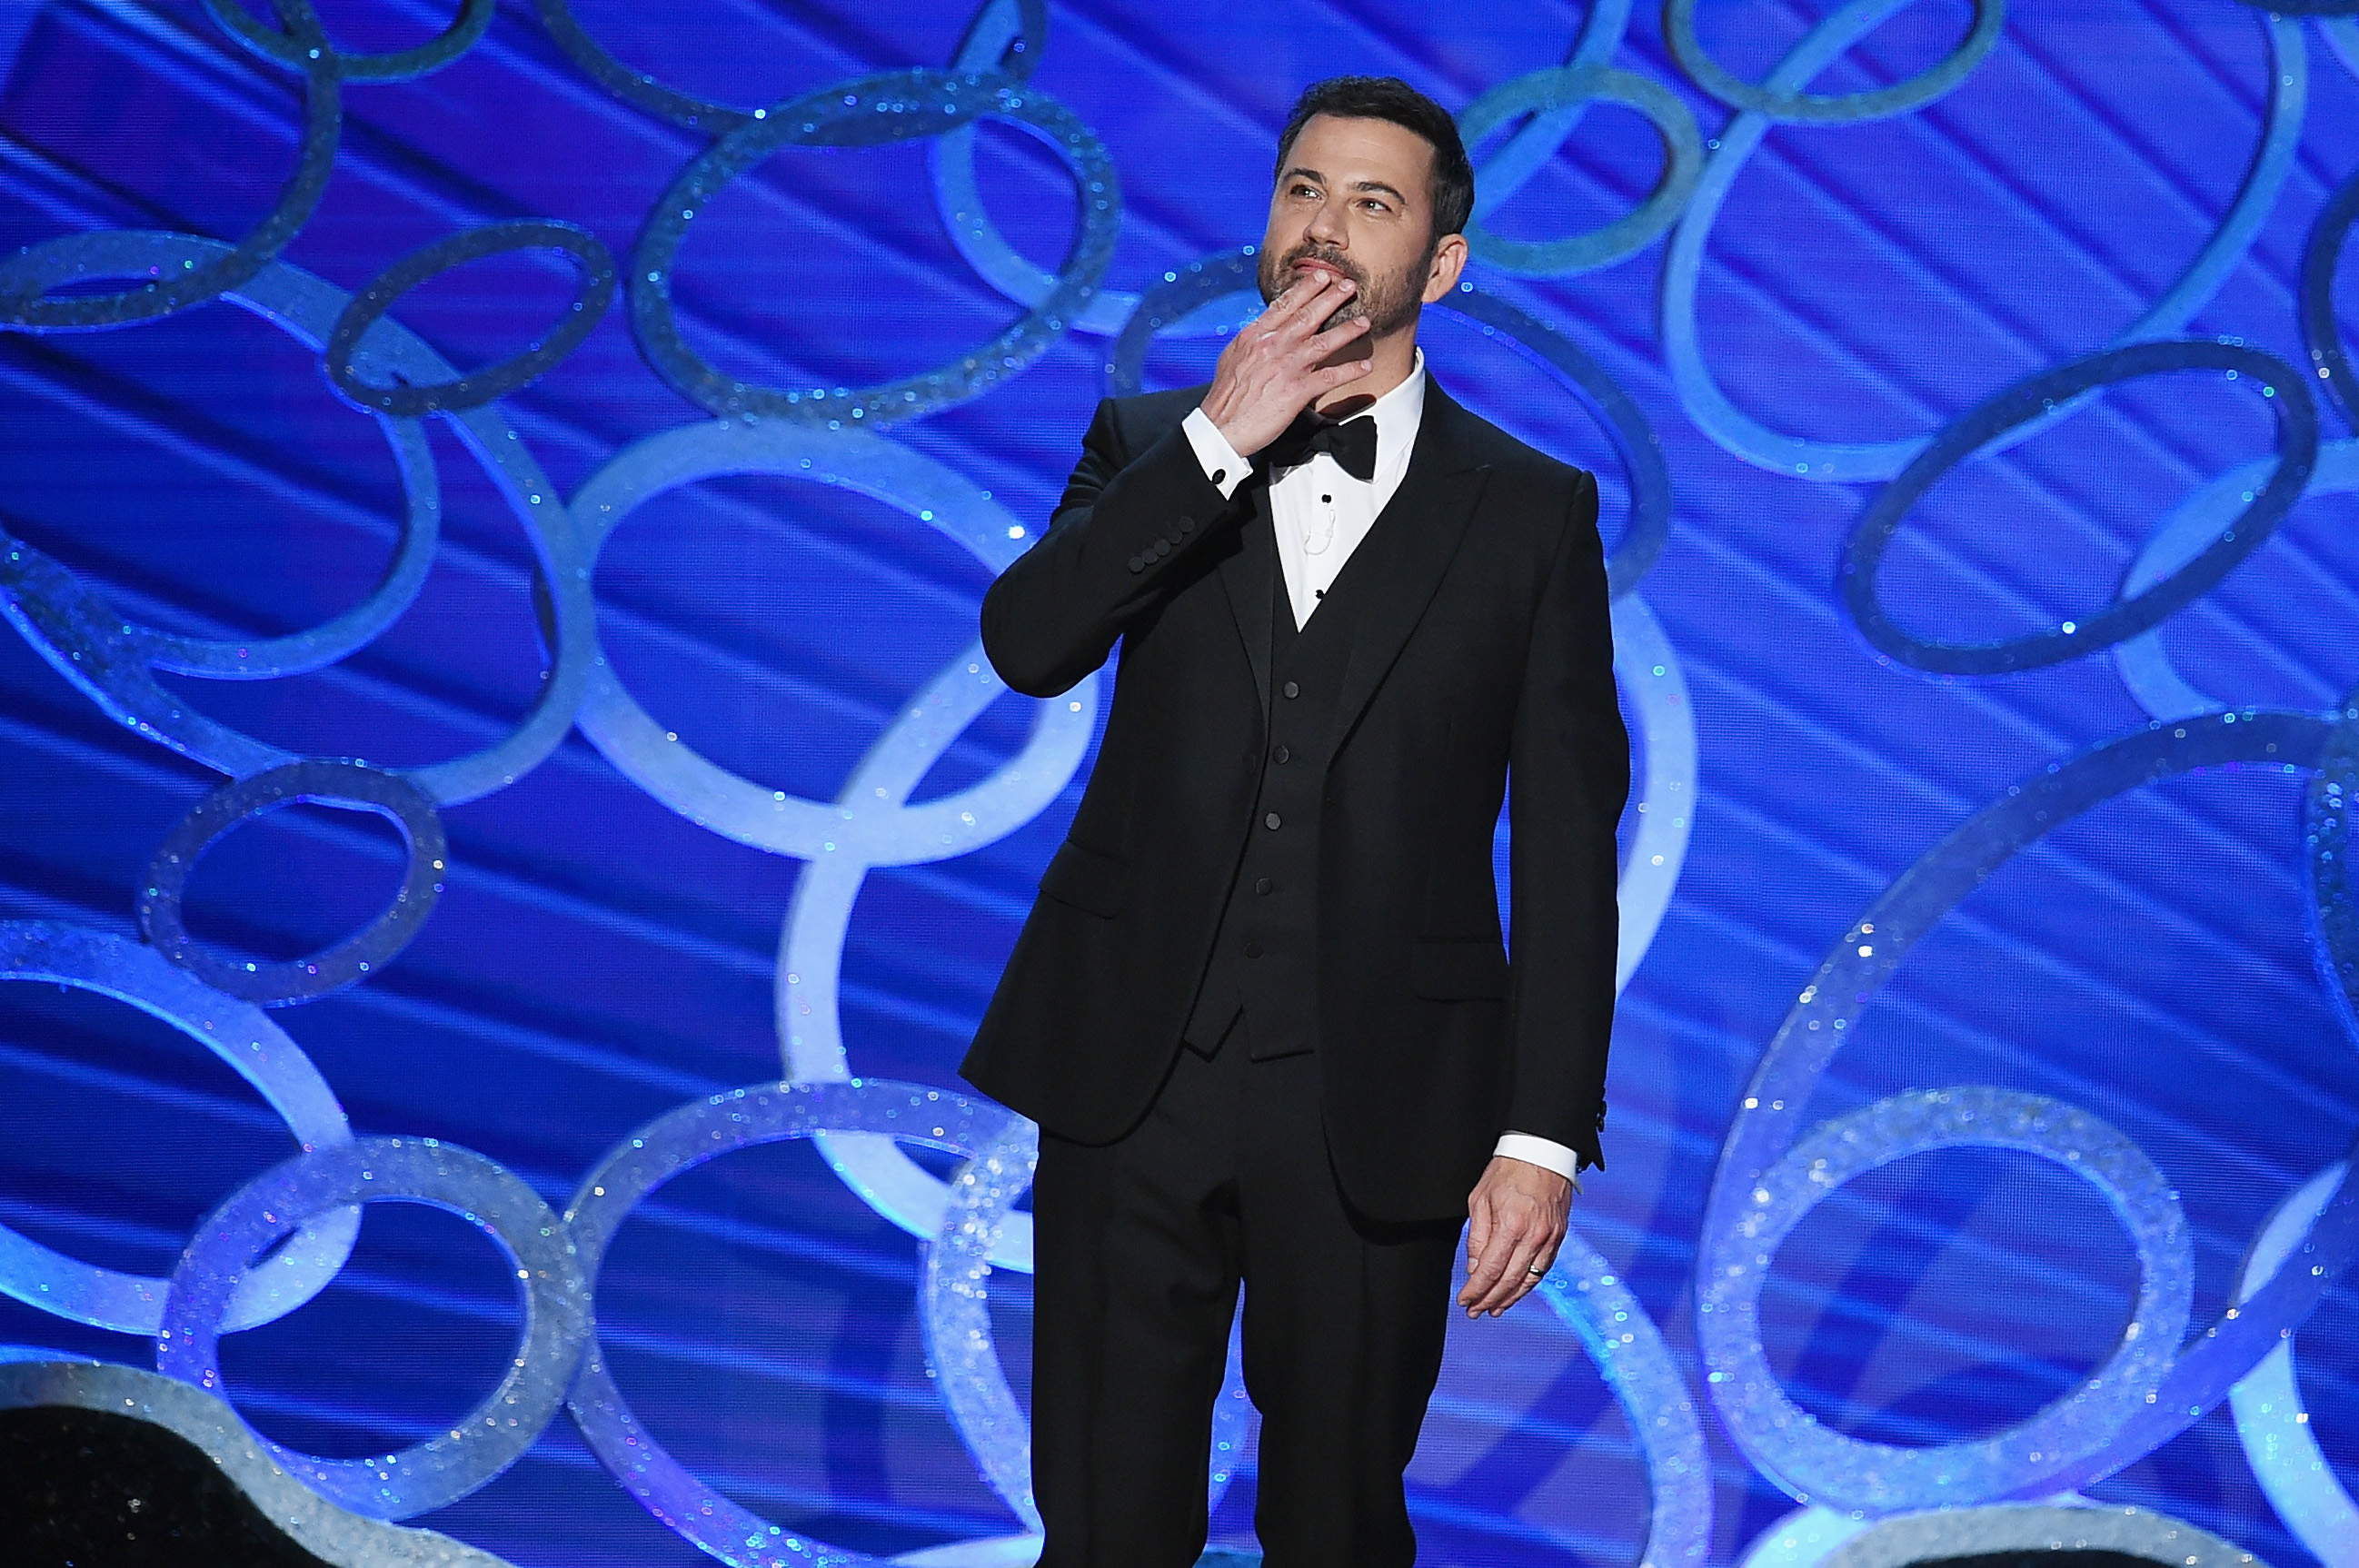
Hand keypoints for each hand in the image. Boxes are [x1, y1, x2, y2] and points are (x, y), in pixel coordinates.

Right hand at [1197, 272, 1373, 457]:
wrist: (1221, 427)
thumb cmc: (1225, 398)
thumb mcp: (1233, 358)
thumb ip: (1252, 341)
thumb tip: (1263, 330)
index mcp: (1255, 336)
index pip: (1284, 304)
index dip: (1306, 288)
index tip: (1321, 277)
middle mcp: (1272, 346)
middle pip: (1308, 316)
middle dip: (1332, 298)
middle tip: (1349, 286)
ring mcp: (1286, 367)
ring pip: (1324, 342)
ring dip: (1347, 330)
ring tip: (1364, 322)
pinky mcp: (1296, 391)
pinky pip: (1330, 377)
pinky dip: (1350, 371)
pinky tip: (1365, 366)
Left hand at [1459, 1155, 1572, 1317]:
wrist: (1542, 1152)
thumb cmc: (1507, 1171)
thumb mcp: (1480, 1199)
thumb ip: (1477, 1237)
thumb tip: (1475, 1269)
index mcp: (1511, 1225)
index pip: (1490, 1270)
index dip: (1476, 1290)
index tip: (1465, 1300)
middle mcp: (1534, 1236)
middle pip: (1510, 1280)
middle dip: (1490, 1300)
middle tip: (1476, 1311)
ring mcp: (1550, 1238)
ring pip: (1530, 1279)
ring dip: (1510, 1298)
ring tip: (1495, 1308)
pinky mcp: (1559, 1236)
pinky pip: (1544, 1268)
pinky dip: (1529, 1283)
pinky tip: (1517, 1290)